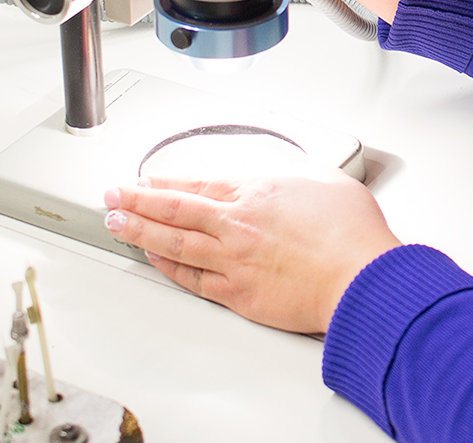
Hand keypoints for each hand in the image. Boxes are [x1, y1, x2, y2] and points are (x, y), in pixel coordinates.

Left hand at [104, 164, 402, 333]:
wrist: (359, 278)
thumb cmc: (352, 235)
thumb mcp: (326, 182)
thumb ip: (298, 178)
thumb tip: (289, 180)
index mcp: (256, 192)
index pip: (198, 182)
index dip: (165, 180)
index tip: (146, 179)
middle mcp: (236, 224)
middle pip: (173, 208)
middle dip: (136, 200)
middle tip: (113, 195)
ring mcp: (232, 260)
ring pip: (173, 243)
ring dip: (139, 230)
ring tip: (116, 223)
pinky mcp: (237, 294)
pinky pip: (190, 278)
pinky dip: (166, 266)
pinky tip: (153, 259)